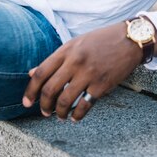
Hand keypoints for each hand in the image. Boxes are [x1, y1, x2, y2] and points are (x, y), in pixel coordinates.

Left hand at [22, 22, 142, 121]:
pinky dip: (76, 115)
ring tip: (59, 116)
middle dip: (44, 105)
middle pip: (50, 89)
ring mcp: (89, 74)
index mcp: (67, 50)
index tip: (27, 102)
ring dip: (59, 113)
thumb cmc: (102, 40)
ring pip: (65, 101)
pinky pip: (84, 106)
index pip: (41, 72)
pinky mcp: (102, 84)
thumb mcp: (76, 43)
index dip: (31, 90)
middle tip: (44, 112)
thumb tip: (32, 73)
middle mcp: (75, 61)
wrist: (130, 39)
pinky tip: (74, 117)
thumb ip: (55, 59)